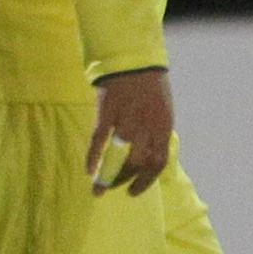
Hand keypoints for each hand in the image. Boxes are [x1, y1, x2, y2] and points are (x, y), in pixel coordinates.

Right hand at [89, 68, 172, 196]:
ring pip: (118, 156)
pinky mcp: (108, 114)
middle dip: (124, 181)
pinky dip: (93, 157)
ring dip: (108, 175)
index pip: (157, 163)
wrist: (135, 62)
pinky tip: (89, 170)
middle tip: (113, 189)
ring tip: (99, 187)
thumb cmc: (151, 86)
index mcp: (163, 128)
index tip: (133, 191)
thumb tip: (148, 155)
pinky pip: (99, 141)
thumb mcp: (162, 112)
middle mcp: (147, 128)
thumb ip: (157, 134)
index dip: (146, 181)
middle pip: (137, 163)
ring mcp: (126, 121)